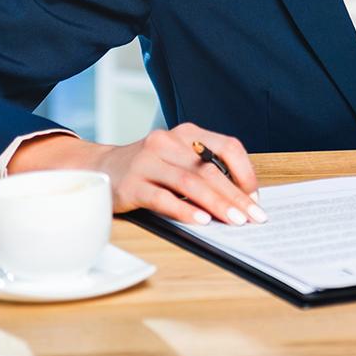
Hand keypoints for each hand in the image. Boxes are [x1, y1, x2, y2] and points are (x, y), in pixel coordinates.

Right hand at [10, 122, 263, 225]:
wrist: (99, 168)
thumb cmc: (150, 168)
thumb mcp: (179, 159)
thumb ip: (206, 170)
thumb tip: (243, 198)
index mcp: (187, 133)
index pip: (227, 147)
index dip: (245, 172)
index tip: (256, 197)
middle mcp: (168, 142)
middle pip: (210, 169)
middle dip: (236, 196)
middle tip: (254, 217)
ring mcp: (147, 162)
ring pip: (190, 183)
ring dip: (216, 204)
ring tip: (234, 221)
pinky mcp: (131, 184)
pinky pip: (162, 198)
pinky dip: (184, 210)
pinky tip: (201, 221)